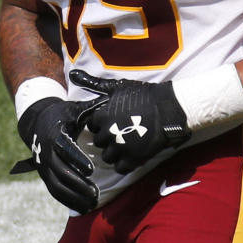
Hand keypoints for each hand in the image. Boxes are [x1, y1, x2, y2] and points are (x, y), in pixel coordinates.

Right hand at [13, 97, 99, 213]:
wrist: (37, 122)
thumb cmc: (63, 114)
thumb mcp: (74, 109)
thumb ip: (91, 110)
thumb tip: (110, 103)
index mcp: (55, 134)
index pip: (65, 149)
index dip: (77, 159)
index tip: (91, 169)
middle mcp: (46, 152)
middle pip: (60, 172)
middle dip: (78, 184)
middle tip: (96, 193)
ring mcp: (44, 166)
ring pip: (57, 186)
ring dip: (74, 196)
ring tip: (92, 203)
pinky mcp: (45, 175)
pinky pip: (55, 192)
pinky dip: (68, 201)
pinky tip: (84, 208)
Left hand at [70, 71, 189, 173]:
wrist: (170, 109)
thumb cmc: (144, 96)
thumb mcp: (118, 86)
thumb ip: (93, 83)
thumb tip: (72, 74)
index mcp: (103, 116)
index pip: (91, 125)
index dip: (101, 123)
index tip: (112, 121)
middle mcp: (109, 133)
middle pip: (99, 142)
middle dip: (107, 138)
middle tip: (120, 133)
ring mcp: (121, 148)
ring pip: (107, 157)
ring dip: (114, 152)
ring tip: (125, 145)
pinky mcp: (134, 159)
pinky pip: (120, 168)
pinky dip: (124, 163)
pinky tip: (131, 154)